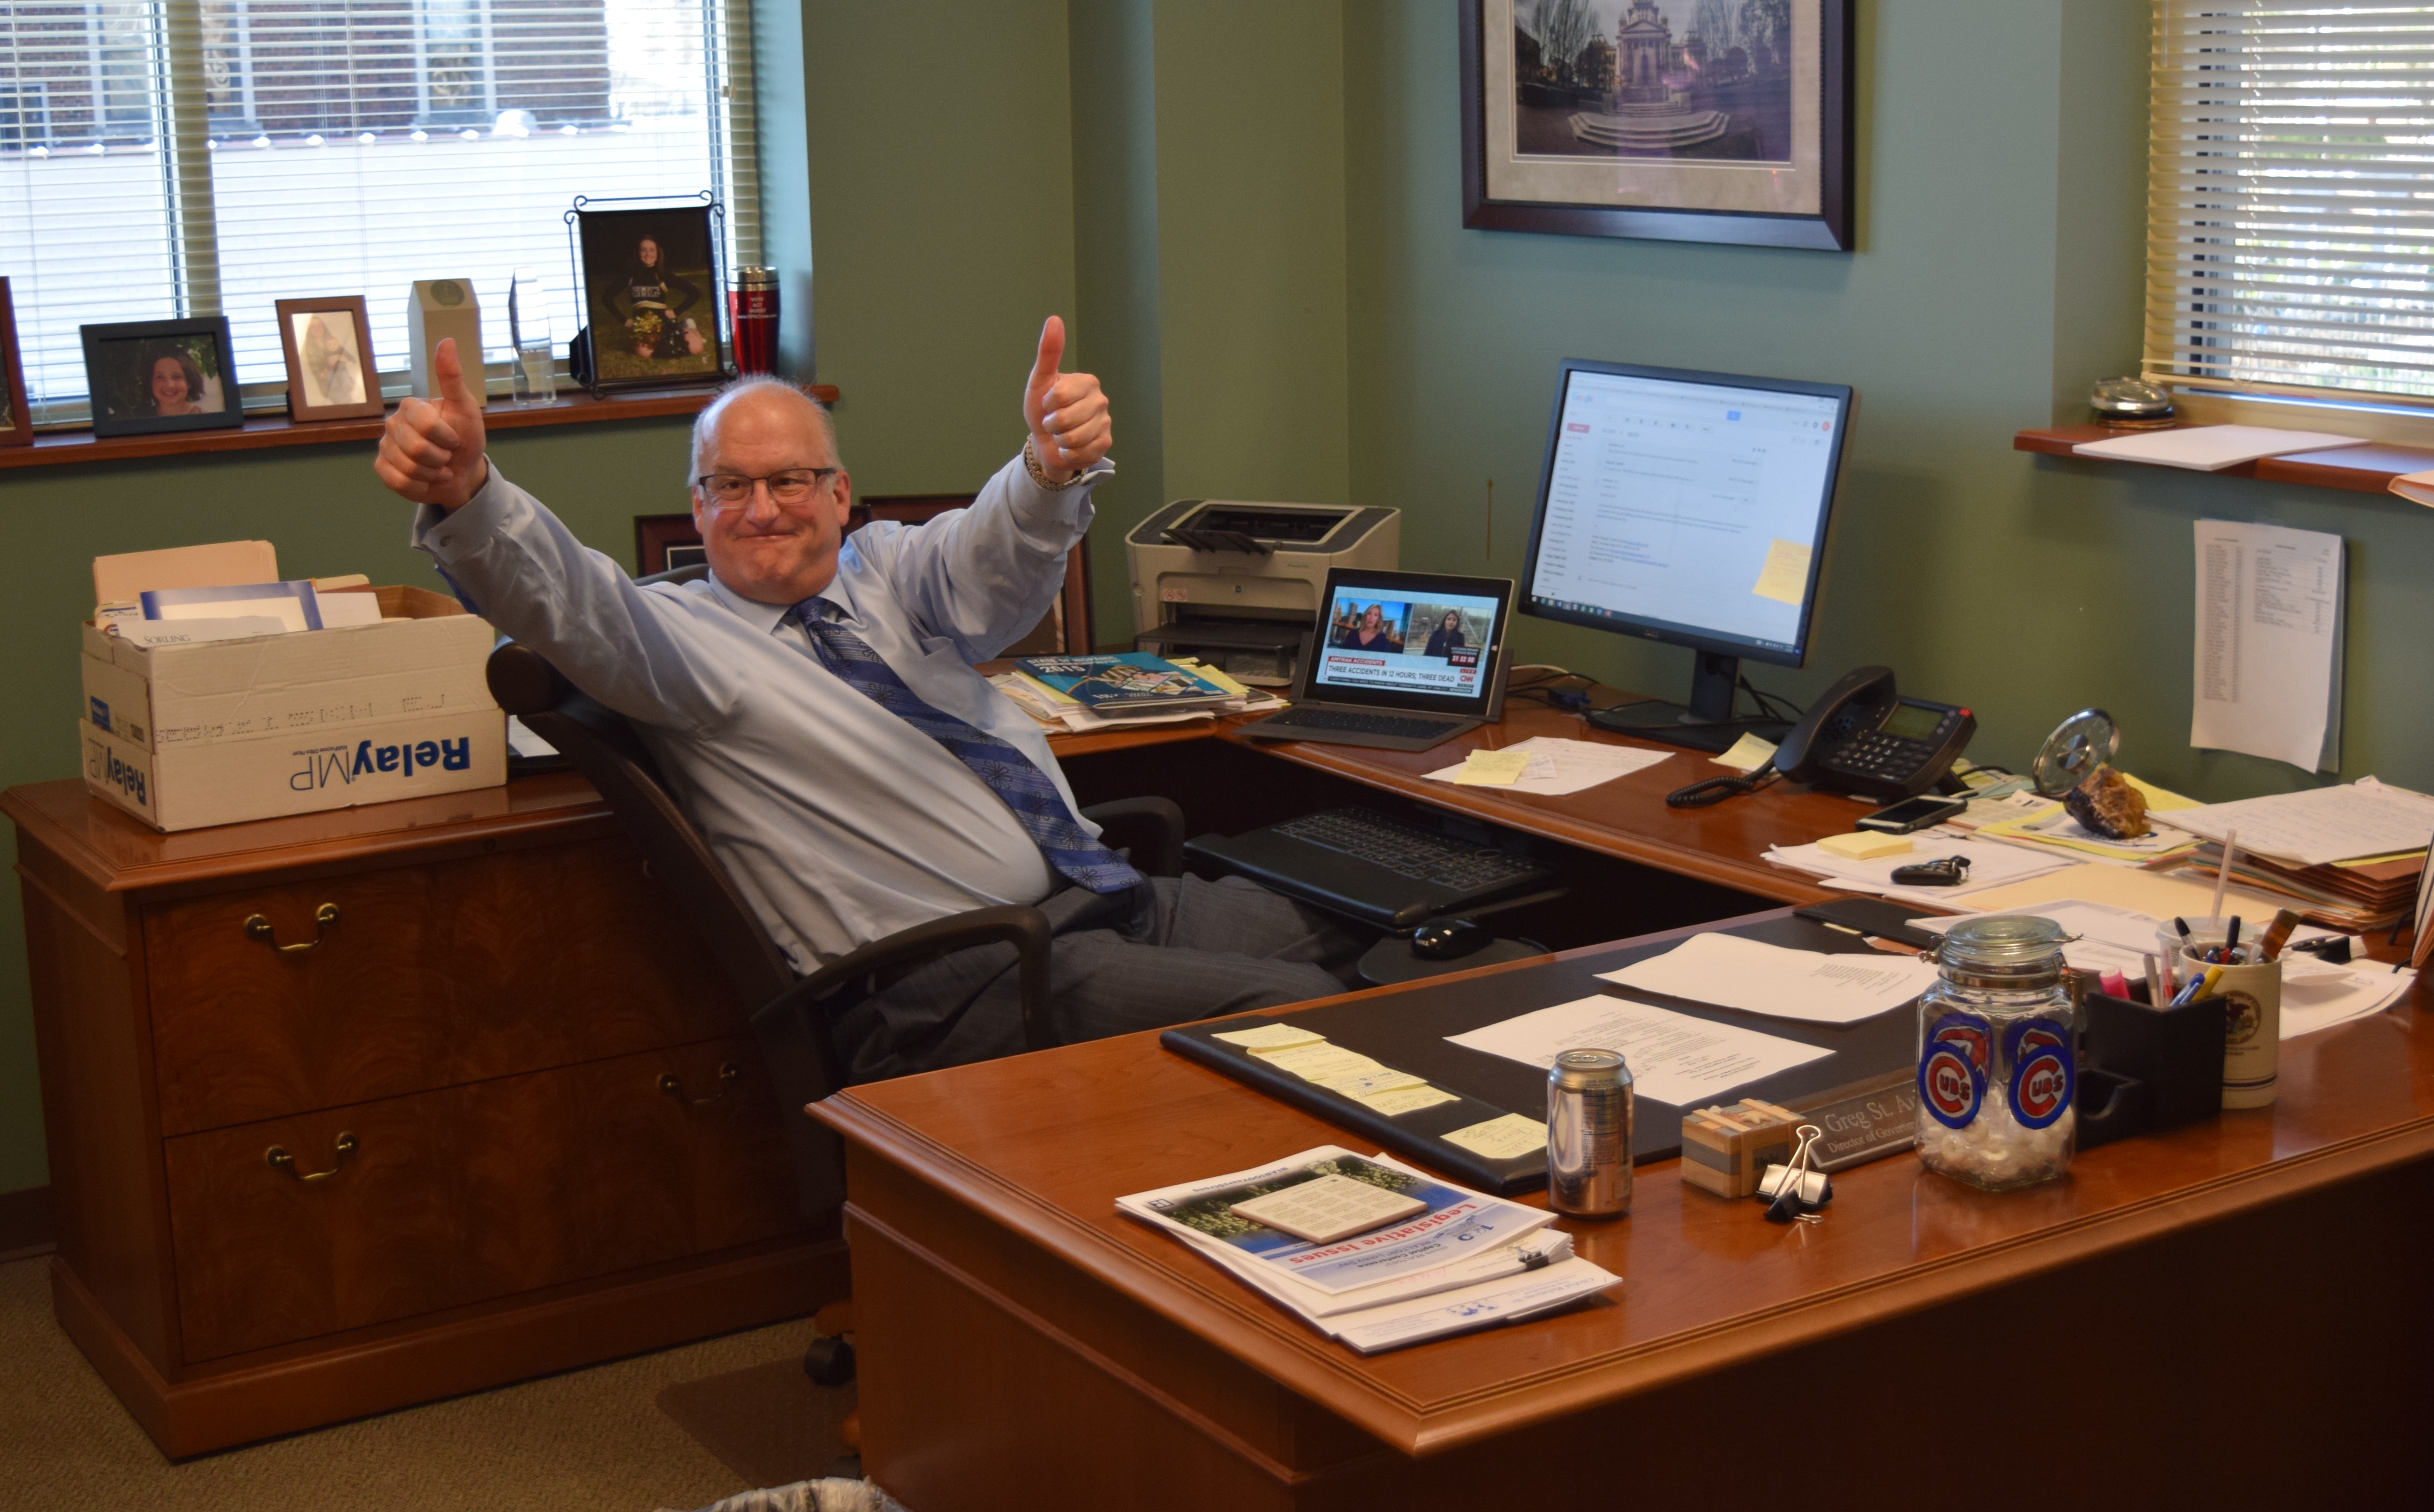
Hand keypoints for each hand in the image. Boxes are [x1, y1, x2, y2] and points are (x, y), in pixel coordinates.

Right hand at [374, 337, 488, 508]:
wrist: (462, 473)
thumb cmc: (465, 438)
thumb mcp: (466, 408)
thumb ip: (453, 378)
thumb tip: (447, 340)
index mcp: (412, 407)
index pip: (425, 424)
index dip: (446, 437)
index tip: (455, 439)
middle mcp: (394, 423)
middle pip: (416, 448)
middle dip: (441, 457)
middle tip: (447, 455)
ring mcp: (385, 446)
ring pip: (408, 467)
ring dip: (433, 473)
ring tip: (439, 468)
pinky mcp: (383, 468)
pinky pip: (397, 480)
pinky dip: (419, 485)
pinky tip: (426, 480)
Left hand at [1021, 315, 1111, 482]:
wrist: (1046, 440)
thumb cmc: (1043, 408)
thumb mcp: (1040, 380)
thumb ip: (1048, 352)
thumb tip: (1054, 319)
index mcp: (1087, 382)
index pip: (1060, 396)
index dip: (1047, 404)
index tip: (1047, 403)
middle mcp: (1101, 400)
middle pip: (1067, 420)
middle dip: (1052, 425)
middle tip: (1053, 421)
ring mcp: (1105, 423)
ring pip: (1074, 439)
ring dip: (1059, 441)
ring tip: (1060, 434)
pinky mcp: (1105, 444)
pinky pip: (1082, 454)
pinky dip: (1069, 454)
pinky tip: (1069, 447)